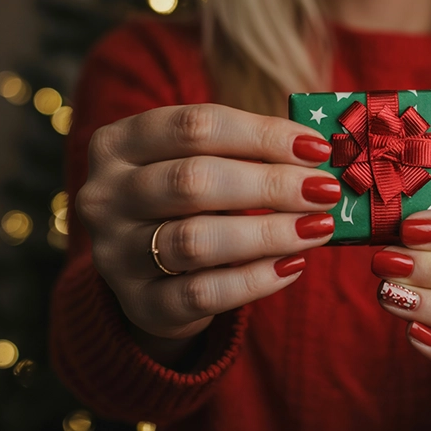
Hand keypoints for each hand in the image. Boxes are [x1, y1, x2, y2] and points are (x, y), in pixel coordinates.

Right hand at [76, 104, 340, 342]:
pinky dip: (255, 280)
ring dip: (268, 233)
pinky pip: (202, 293)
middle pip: (193, 181)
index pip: (195, 126)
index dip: (262, 135)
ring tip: (318, 228)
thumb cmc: (188, 205)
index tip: (317, 148)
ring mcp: (115, 254)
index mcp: (119, 144)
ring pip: (196, 241)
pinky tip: (293, 266)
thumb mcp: (203, 165)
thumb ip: (248, 154)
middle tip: (325, 191)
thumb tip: (321, 154)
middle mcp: (105, 196)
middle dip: (270, 185)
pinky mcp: (140, 304)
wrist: (148, 276)